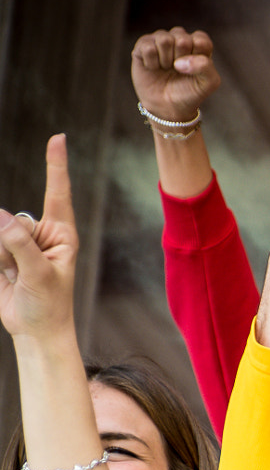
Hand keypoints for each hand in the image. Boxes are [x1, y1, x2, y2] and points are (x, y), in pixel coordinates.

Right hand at [0, 136, 78, 339]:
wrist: (36, 331)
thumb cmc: (49, 305)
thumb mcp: (39, 275)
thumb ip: (19, 244)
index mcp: (63, 235)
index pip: (58, 193)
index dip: (56, 165)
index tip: (57, 138)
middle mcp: (43, 234)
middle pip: (15, 220)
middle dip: (12, 245)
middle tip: (25, 274)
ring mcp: (21, 243)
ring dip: (1, 256)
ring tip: (16, 277)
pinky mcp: (4, 253)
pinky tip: (7, 276)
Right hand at [131, 27, 219, 123]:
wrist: (169, 106)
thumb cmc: (190, 92)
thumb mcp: (209, 83)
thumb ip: (206, 67)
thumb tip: (179, 62)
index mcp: (198, 44)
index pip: (200, 39)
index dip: (197, 57)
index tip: (195, 70)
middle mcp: (179, 38)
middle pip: (182, 39)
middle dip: (181, 59)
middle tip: (178, 70)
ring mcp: (160, 40)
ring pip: (164, 39)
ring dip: (166, 61)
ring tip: (166, 68)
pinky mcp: (143, 45)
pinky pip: (148, 47)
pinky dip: (152, 63)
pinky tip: (153, 68)